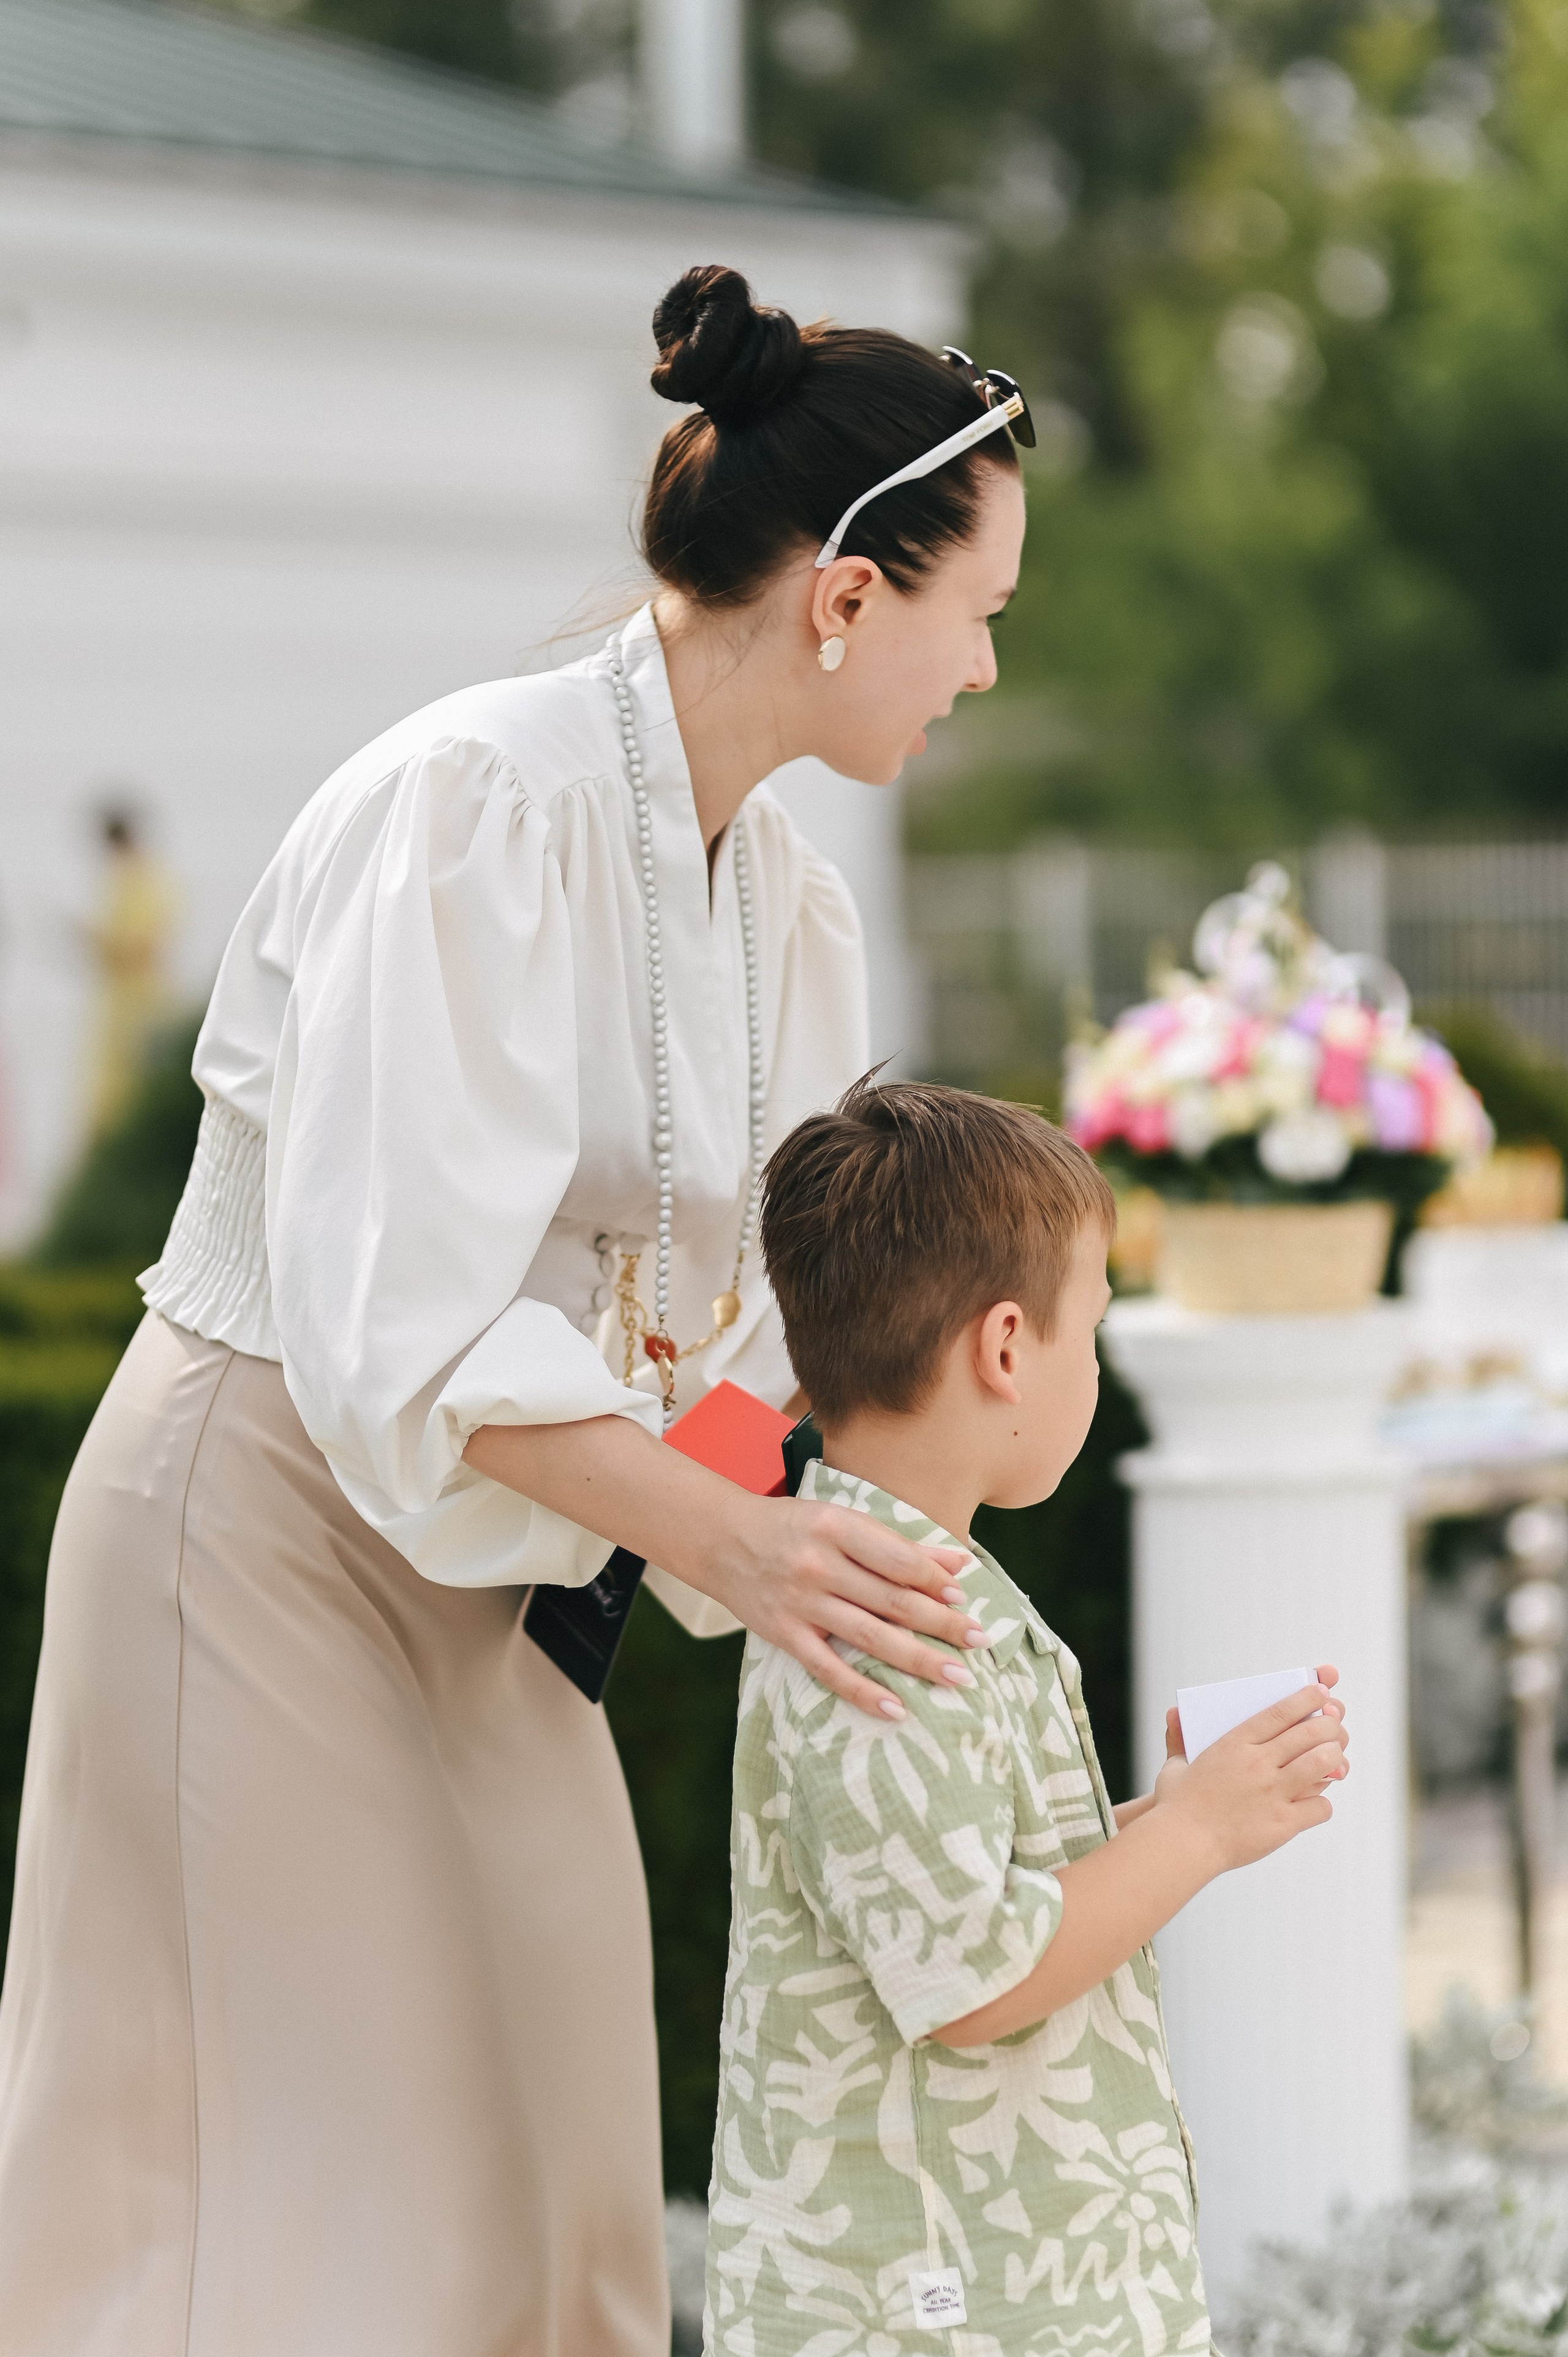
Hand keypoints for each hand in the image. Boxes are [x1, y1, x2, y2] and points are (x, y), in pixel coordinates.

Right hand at [706, 1491, 983, 1720]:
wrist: (720, 1539)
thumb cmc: (792, 1526)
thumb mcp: (841, 1519)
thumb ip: (898, 1544)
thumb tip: (959, 1562)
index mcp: (835, 1527)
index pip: (896, 1559)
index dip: (934, 1580)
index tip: (964, 1596)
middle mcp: (818, 1565)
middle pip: (891, 1600)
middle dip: (941, 1622)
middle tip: (980, 1641)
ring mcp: (799, 1603)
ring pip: (869, 1637)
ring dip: (918, 1659)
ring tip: (958, 1675)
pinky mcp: (784, 1635)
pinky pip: (828, 1670)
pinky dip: (862, 1692)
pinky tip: (897, 1708)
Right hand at [1162, 1663, 1348, 1874]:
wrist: (1182, 1845)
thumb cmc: (1177, 1806)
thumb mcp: (1175, 1766)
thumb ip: (1178, 1738)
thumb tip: (1174, 1713)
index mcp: (1235, 1744)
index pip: (1281, 1711)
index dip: (1307, 1699)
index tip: (1322, 1693)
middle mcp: (1258, 1764)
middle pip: (1309, 1733)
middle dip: (1330, 1725)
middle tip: (1335, 1728)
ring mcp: (1273, 1793)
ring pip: (1321, 1763)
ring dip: (1334, 1758)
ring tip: (1335, 1760)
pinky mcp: (1283, 1823)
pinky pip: (1320, 1806)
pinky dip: (1322, 1803)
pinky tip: (1314, 1803)